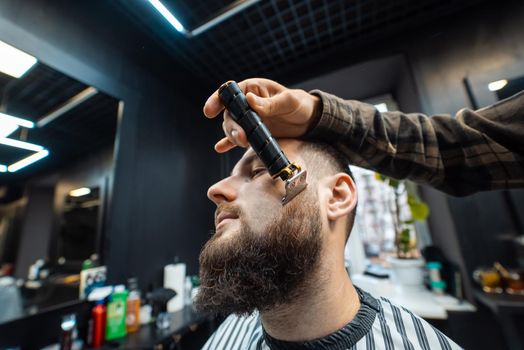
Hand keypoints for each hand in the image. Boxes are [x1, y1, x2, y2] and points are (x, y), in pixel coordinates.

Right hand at [203, 78, 320, 152]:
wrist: (309, 121)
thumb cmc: (300, 104)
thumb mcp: (289, 101)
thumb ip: (270, 103)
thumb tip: (250, 99)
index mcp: (253, 89)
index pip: (230, 92)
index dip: (217, 100)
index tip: (209, 111)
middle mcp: (247, 104)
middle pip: (230, 113)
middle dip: (232, 126)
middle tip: (242, 137)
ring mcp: (249, 120)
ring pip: (233, 127)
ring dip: (233, 135)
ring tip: (243, 143)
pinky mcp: (253, 133)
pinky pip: (237, 138)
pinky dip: (228, 143)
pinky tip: (220, 148)